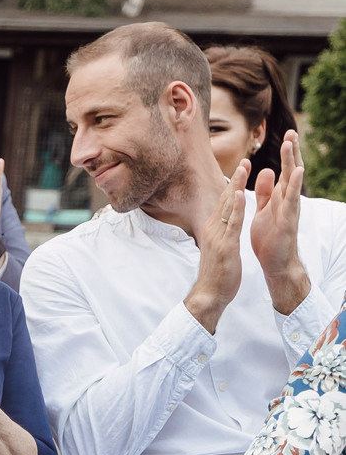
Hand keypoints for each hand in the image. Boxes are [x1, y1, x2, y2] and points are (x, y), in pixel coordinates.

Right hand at [186, 161, 248, 332]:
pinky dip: (236, 208)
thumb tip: (223, 226)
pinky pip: (232, 223)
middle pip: (225, 200)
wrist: (209, 294)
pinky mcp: (225, 245)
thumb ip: (221, 234)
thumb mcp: (220, 249)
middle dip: (235, 179)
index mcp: (214, 229)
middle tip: (244, 161)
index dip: (232, 185)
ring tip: (243, 169)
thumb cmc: (217, 274)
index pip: (224, 203)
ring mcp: (218, 236)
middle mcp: (213, 229)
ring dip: (236, 186)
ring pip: (229, 206)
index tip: (240, 169)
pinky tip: (240, 194)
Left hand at [253, 131, 308, 313]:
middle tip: (293, 131)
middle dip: (291, 152)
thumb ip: (266, 191)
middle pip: (291, 171)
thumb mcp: (264, 209)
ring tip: (292, 145)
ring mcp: (290, 210)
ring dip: (292, 163)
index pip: (284, 170)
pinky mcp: (288, 221)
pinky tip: (297, 173)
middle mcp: (287, 200)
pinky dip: (294, 187)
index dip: (286, 153)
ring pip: (292, 182)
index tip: (287, 134)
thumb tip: (266, 170)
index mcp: (279, 197)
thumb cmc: (269, 236)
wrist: (274, 262)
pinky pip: (291, 202)